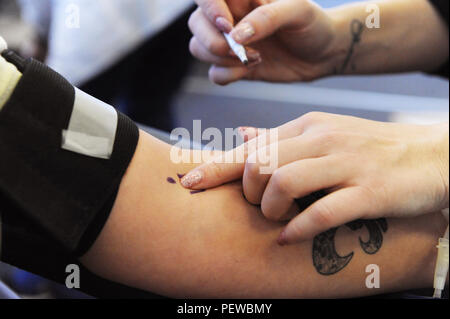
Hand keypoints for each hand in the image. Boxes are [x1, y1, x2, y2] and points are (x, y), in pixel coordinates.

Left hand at [181, 113, 449, 243]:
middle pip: (260, 163)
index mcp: (307, 127)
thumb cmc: (369, 149)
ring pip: (283, 182)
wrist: (432, 156)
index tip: (189, 181)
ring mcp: (346, 163)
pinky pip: (322, 211)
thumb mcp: (325, 135)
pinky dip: (299, 228)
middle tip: (256, 206)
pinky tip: (291, 237)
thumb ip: (281, 138)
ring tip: (276, 219)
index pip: (252, 146)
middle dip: (246, 191)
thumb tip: (242, 134)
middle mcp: (322, 139)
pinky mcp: (370, 191)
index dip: (217, 166)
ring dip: (270, 209)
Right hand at [189, 0, 338, 84]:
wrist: (323, 53)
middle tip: (241, 49)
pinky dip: (228, 75)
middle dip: (214, 41)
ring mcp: (229, 42)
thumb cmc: (312, 24)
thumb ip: (266, 17)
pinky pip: (214, 73)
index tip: (227, 25)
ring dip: (222, 58)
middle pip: (196, 24)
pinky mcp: (233, 66)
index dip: (210, 9)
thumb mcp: (298, 11)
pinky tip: (252, 69)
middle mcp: (229, 17)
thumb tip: (235, 35)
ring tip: (256, 57)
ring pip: (199, 48)